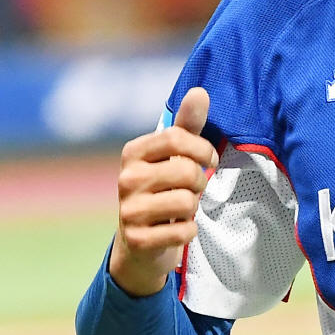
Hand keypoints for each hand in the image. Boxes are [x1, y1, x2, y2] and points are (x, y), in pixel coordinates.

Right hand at [109, 87, 217, 297]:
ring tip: (181, 209)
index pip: (177, 137)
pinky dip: (188, 232)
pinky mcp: (137, 239)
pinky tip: (175, 230)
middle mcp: (126, 179)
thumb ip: (187, 125)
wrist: (139, 242)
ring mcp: (129, 210)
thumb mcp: (172, 156)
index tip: (208, 160)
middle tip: (192, 190)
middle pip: (187, 171)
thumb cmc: (162, 189)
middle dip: (200, 182)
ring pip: (187, 202)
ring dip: (194, 209)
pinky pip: (184, 231)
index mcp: (132, 152)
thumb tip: (200, 91)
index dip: (203, 149)